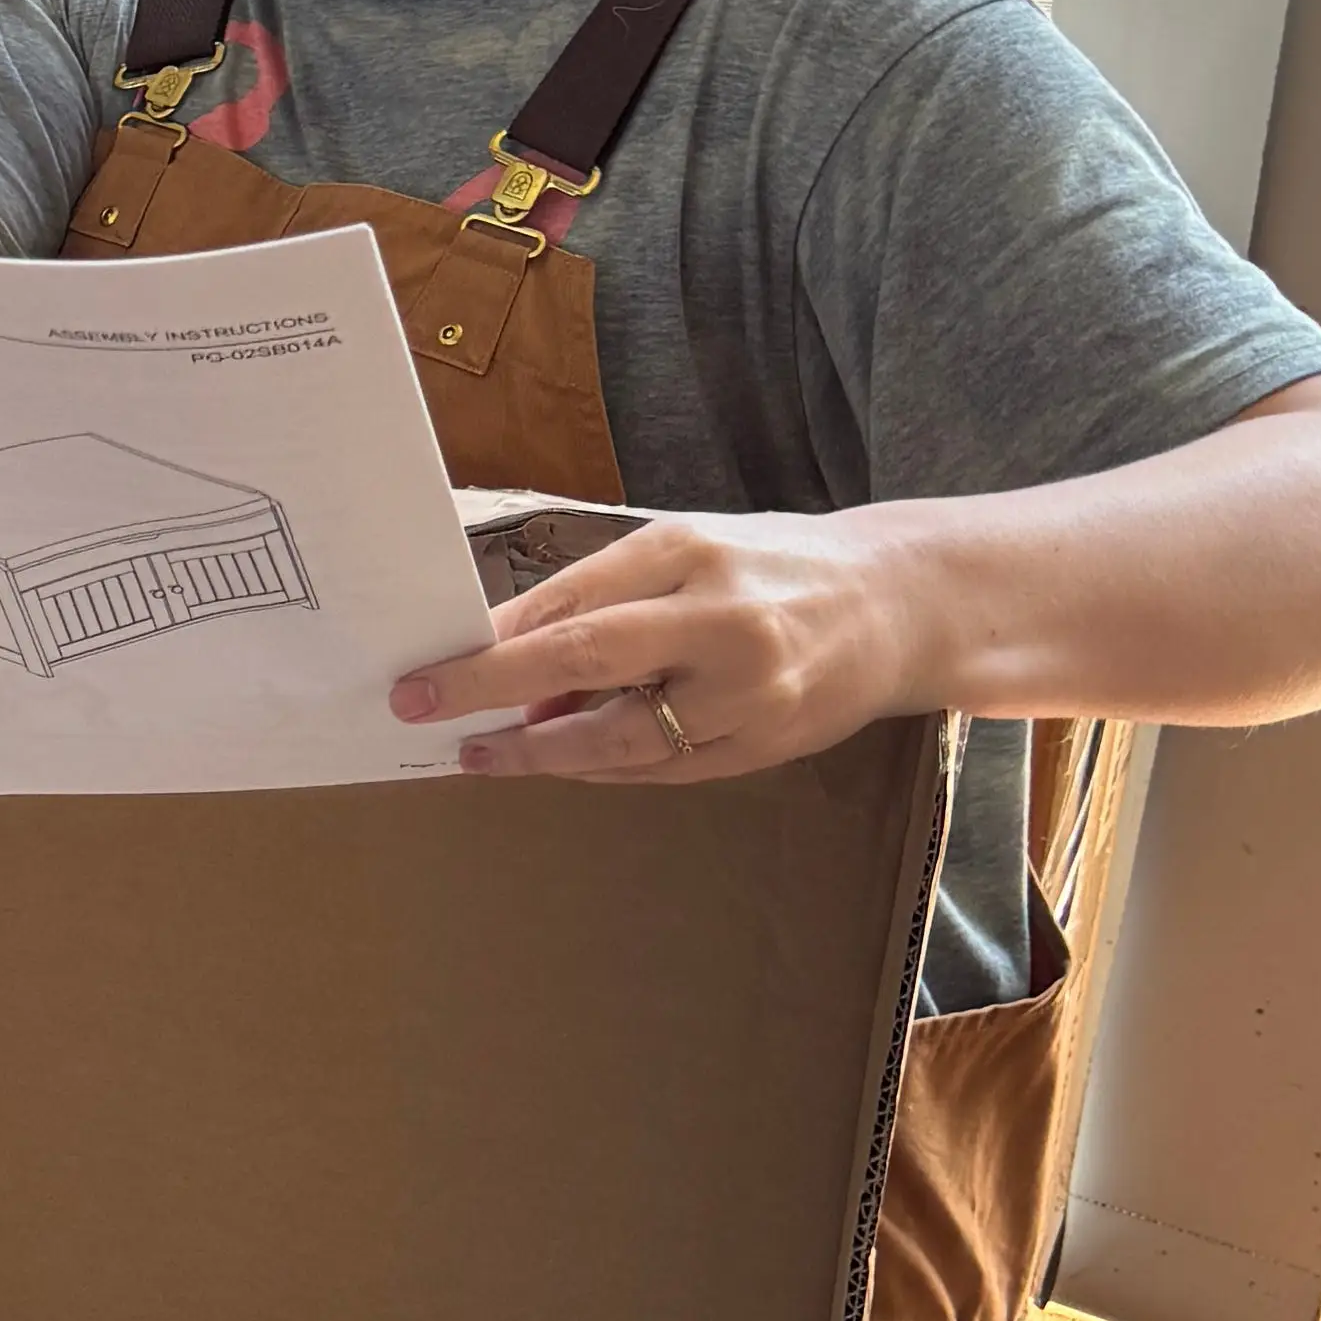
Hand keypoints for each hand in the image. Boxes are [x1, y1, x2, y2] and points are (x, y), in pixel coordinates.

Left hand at [391, 509, 920, 782]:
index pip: (569, 601)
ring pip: (621, 737)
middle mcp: (718, 620)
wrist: (897, 604)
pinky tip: (557, 761)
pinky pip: (662, 769)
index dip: (490, 641)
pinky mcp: (766, 745)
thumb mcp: (681, 551)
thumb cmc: (766, 567)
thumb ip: (598, 595)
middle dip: (490, 691)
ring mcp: (746, 691)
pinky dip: (600, 768)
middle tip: (424, 710)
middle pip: (585, 660)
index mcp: (687, 553)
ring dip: (539, 751)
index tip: (425, 666)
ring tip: (483, 752)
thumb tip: (504, 649)